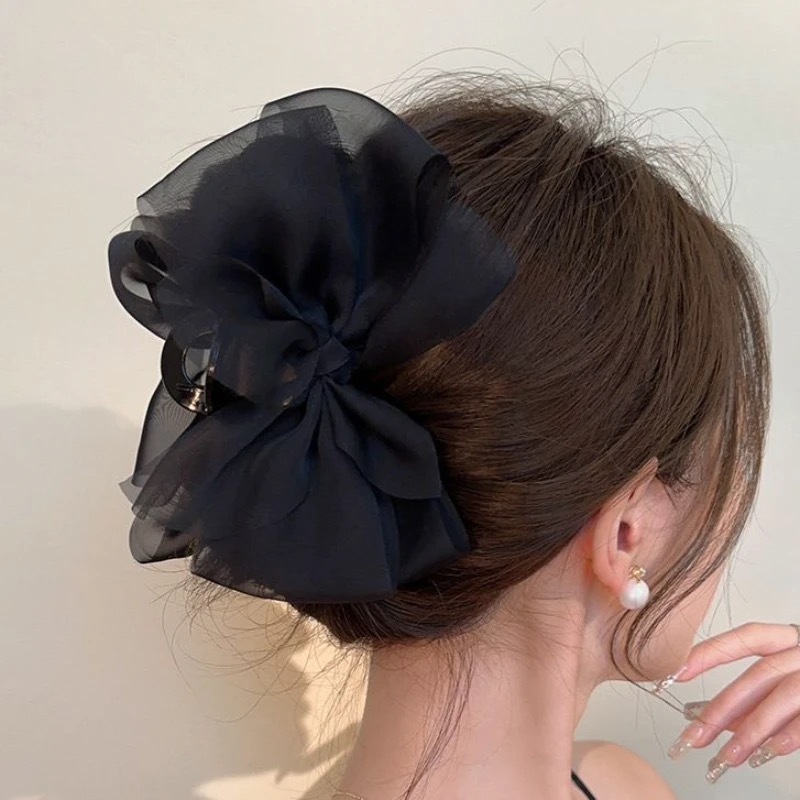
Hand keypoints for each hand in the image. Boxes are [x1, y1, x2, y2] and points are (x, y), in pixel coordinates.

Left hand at [665, 622, 799, 782]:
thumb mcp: (783, 682)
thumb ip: (750, 697)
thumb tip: (701, 716)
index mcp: (789, 639)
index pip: (743, 639)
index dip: (709, 653)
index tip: (675, 672)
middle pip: (758, 676)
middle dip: (721, 709)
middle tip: (692, 738)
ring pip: (781, 697)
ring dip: (750, 731)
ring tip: (725, 758)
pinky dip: (787, 735)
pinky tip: (766, 753)